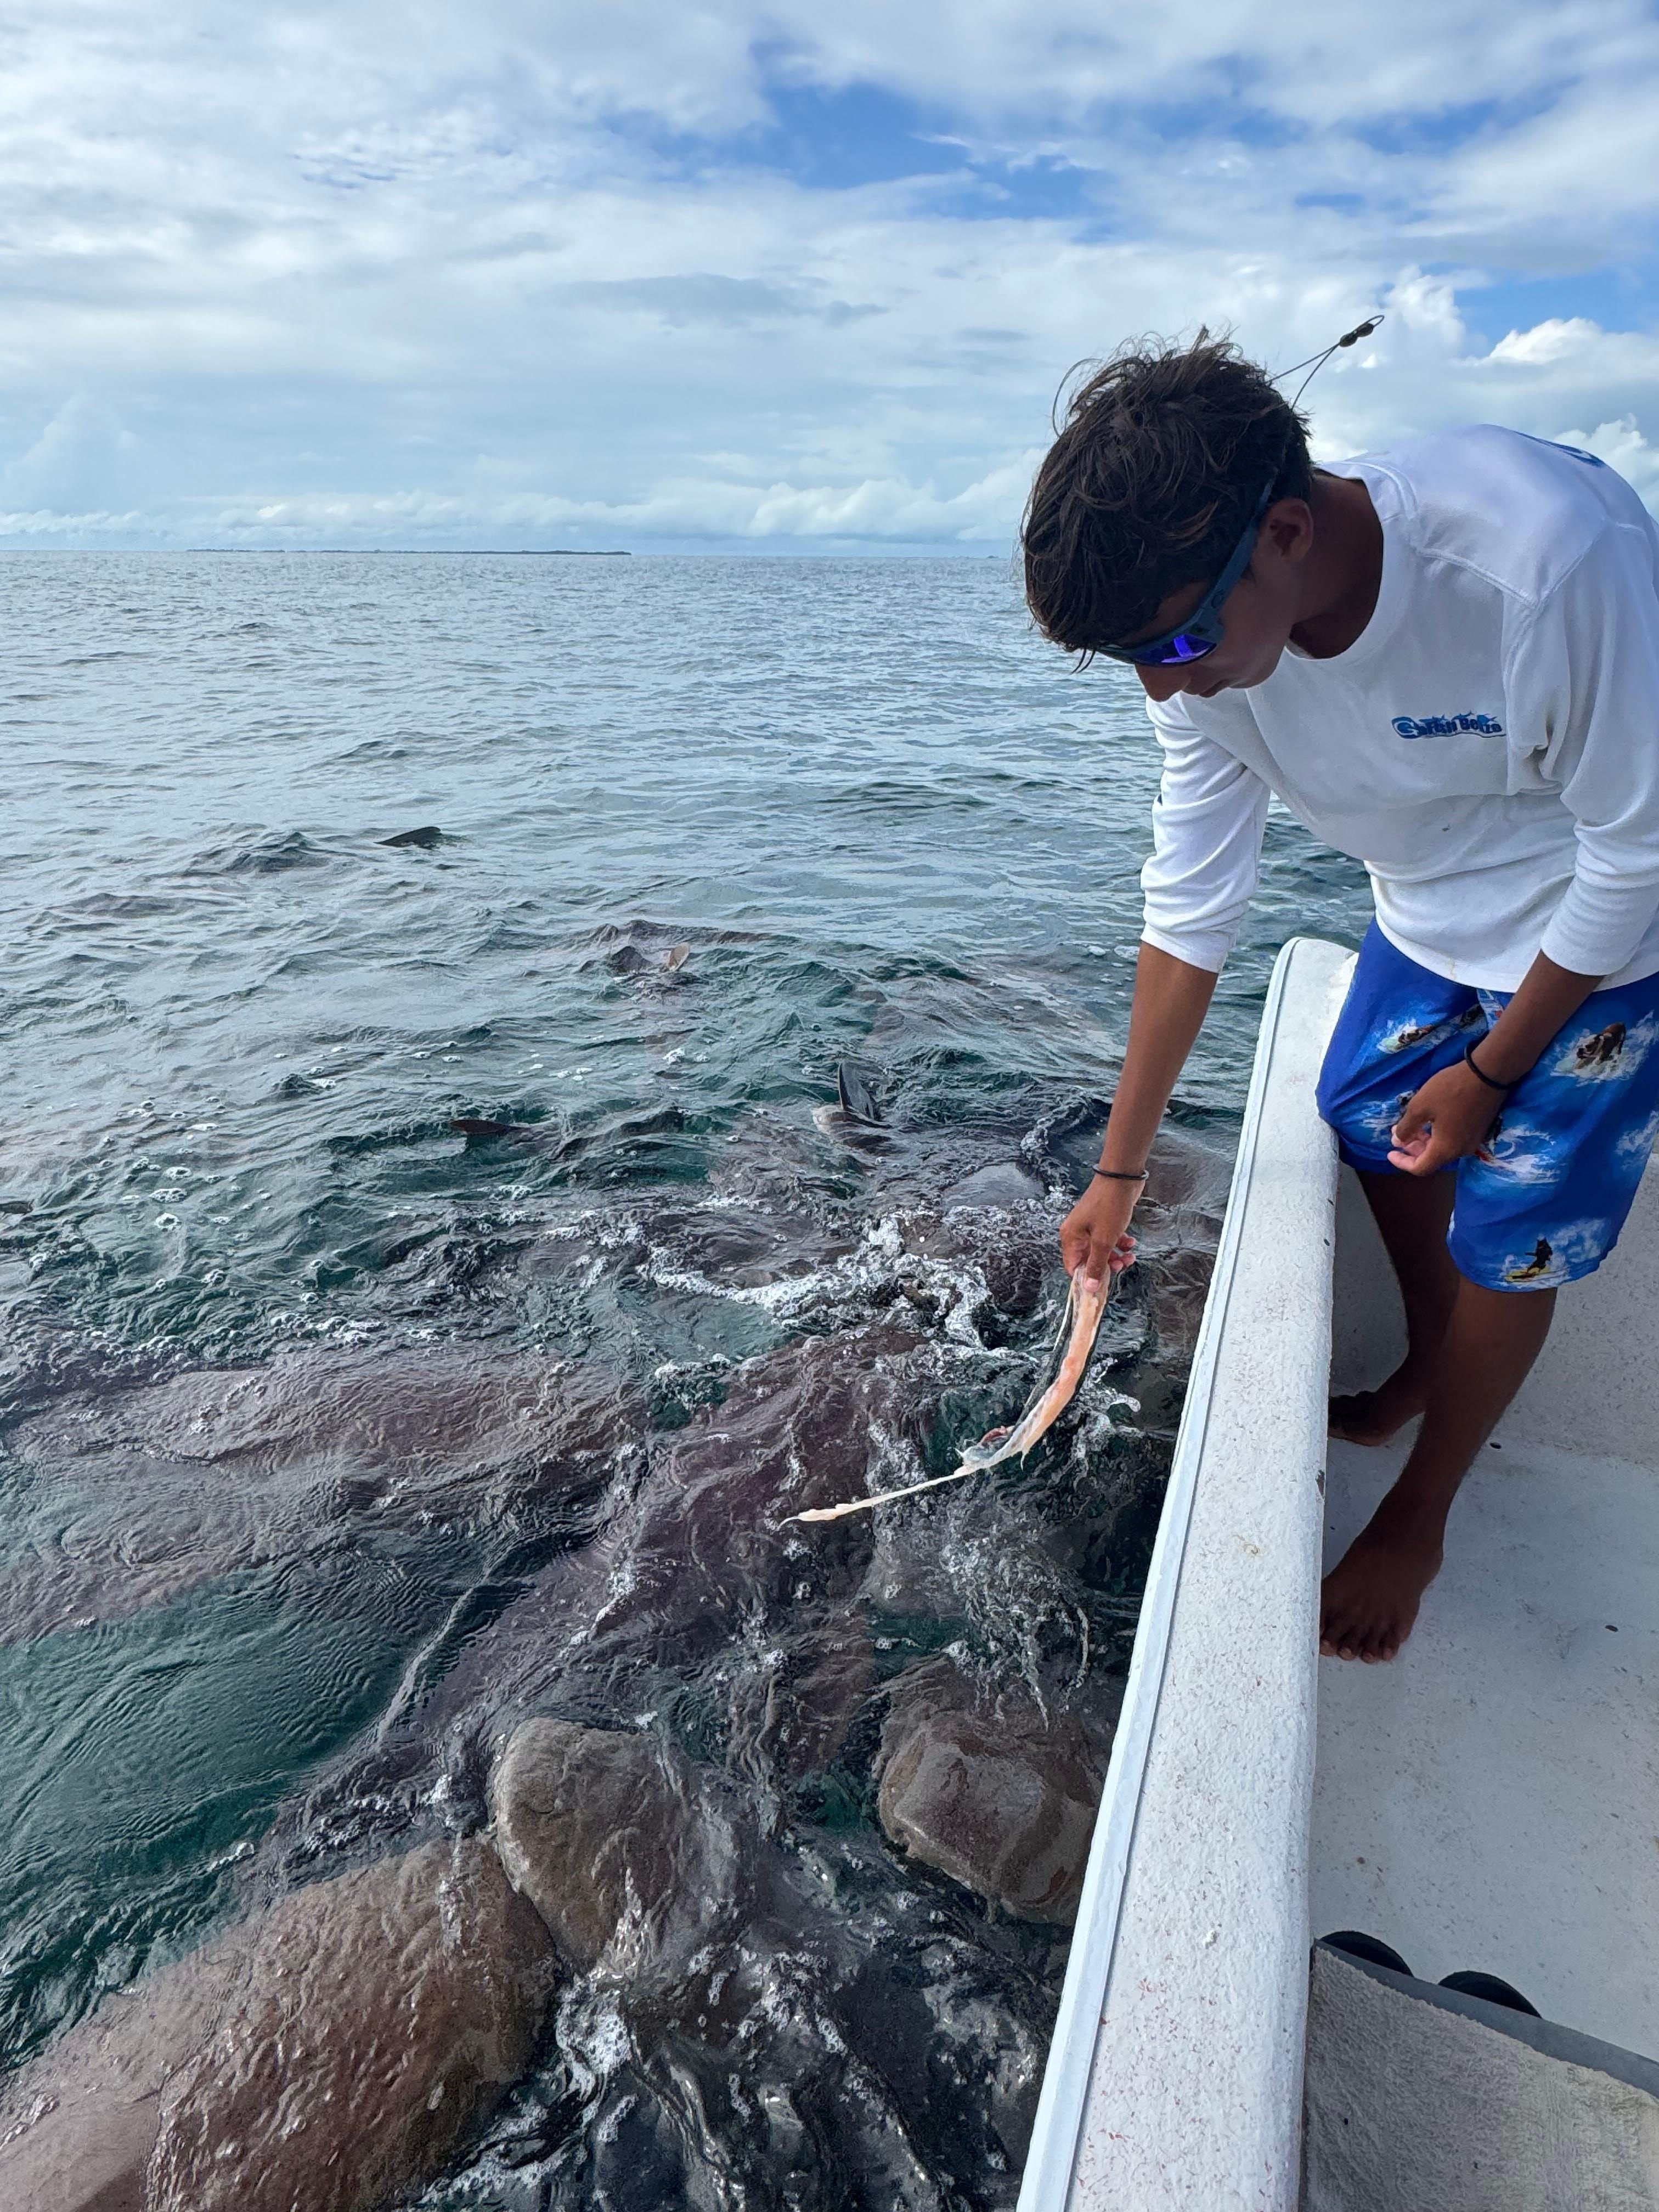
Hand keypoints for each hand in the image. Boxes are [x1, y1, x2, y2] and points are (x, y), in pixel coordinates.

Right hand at [1059, 1178, 1139, 1293]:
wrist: (1121, 1178)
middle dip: (1107, 1266)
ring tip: (1130, 1255)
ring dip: (1116, 1256)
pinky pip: (1109, 1239)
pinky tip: (1131, 1242)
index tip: (1103, 1284)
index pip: (1073, 1267)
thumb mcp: (1103, 1240)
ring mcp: (1090, 1226)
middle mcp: (1077, 1233)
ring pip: (1101, 1250)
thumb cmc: (1109, 1207)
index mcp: (1071, 1238)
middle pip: (1089, 1260)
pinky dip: (1120, 1243)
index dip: (1087, 1278)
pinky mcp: (1102, 1221)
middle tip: (1121, 1266)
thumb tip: (1089, 1287)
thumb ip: (1096, 1265)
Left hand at [1388, 1061, 1503, 1174]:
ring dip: (1425, 1141)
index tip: (1390, 1152)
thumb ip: (1406, 1128)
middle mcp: (1461, 1151)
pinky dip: (1439, 1136)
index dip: (1402, 1163)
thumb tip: (1398, 1141)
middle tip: (1399, 1134)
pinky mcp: (1479, 1130)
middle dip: (1413, 1149)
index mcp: (1445, 1149)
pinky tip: (1431, 1121)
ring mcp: (1473, 1141)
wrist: (1488, 1073)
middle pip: (1432, 1159)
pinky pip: (1454, 1140)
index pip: (1420, 1168)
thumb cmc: (1450, 1089)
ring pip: (1443, 1149)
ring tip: (1412, 1126)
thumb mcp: (1419, 1107)